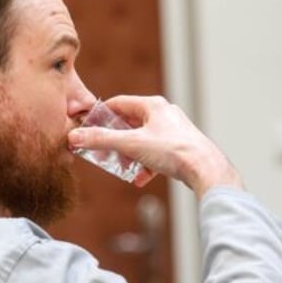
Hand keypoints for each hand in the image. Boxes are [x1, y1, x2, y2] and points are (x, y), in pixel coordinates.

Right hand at [67, 95, 242, 199]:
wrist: (205, 169)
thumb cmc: (174, 151)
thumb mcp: (131, 144)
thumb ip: (101, 140)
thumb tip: (76, 136)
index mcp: (152, 105)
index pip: (118, 104)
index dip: (100, 116)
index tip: (87, 128)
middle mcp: (163, 114)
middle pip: (129, 124)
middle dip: (114, 141)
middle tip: (101, 153)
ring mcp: (173, 131)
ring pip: (142, 140)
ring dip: (129, 154)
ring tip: (122, 167)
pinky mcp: (179, 147)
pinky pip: (155, 154)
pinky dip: (145, 164)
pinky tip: (140, 178)